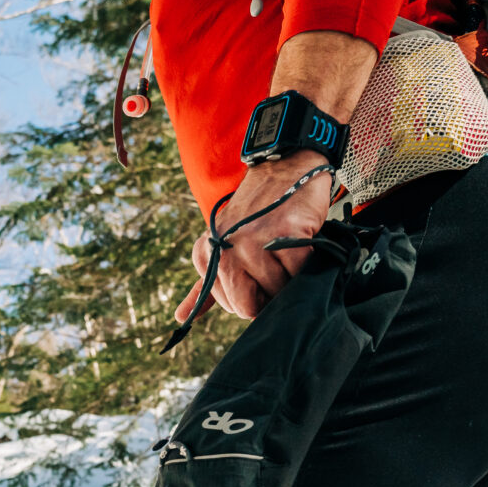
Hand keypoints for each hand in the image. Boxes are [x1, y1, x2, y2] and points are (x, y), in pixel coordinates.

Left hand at [172, 153, 336, 326]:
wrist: (284, 168)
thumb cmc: (256, 213)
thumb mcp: (223, 246)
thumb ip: (206, 286)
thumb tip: (181, 318)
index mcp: (207, 255)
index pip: (235, 307)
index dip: (255, 297)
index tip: (260, 272)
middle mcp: (224, 250)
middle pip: (251, 307)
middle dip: (271, 294)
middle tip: (276, 266)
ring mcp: (253, 241)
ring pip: (279, 291)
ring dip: (291, 276)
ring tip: (287, 248)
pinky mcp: (285, 233)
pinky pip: (300, 272)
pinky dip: (306, 262)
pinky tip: (300, 241)